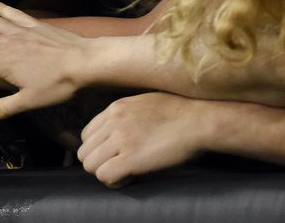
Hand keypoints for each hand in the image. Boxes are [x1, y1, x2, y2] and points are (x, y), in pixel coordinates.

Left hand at [78, 92, 213, 185]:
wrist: (199, 120)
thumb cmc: (181, 113)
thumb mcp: (145, 103)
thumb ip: (126, 114)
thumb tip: (119, 131)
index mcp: (115, 108)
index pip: (87, 135)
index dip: (98, 149)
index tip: (114, 155)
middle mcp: (113, 122)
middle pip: (84, 151)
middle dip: (99, 163)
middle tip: (119, 167)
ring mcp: (121, 139)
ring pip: (90, 165)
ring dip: (105, 173)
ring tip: (124, 173)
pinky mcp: (132, 158)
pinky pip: (105, 175)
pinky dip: (114, 182)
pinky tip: (130, 178)